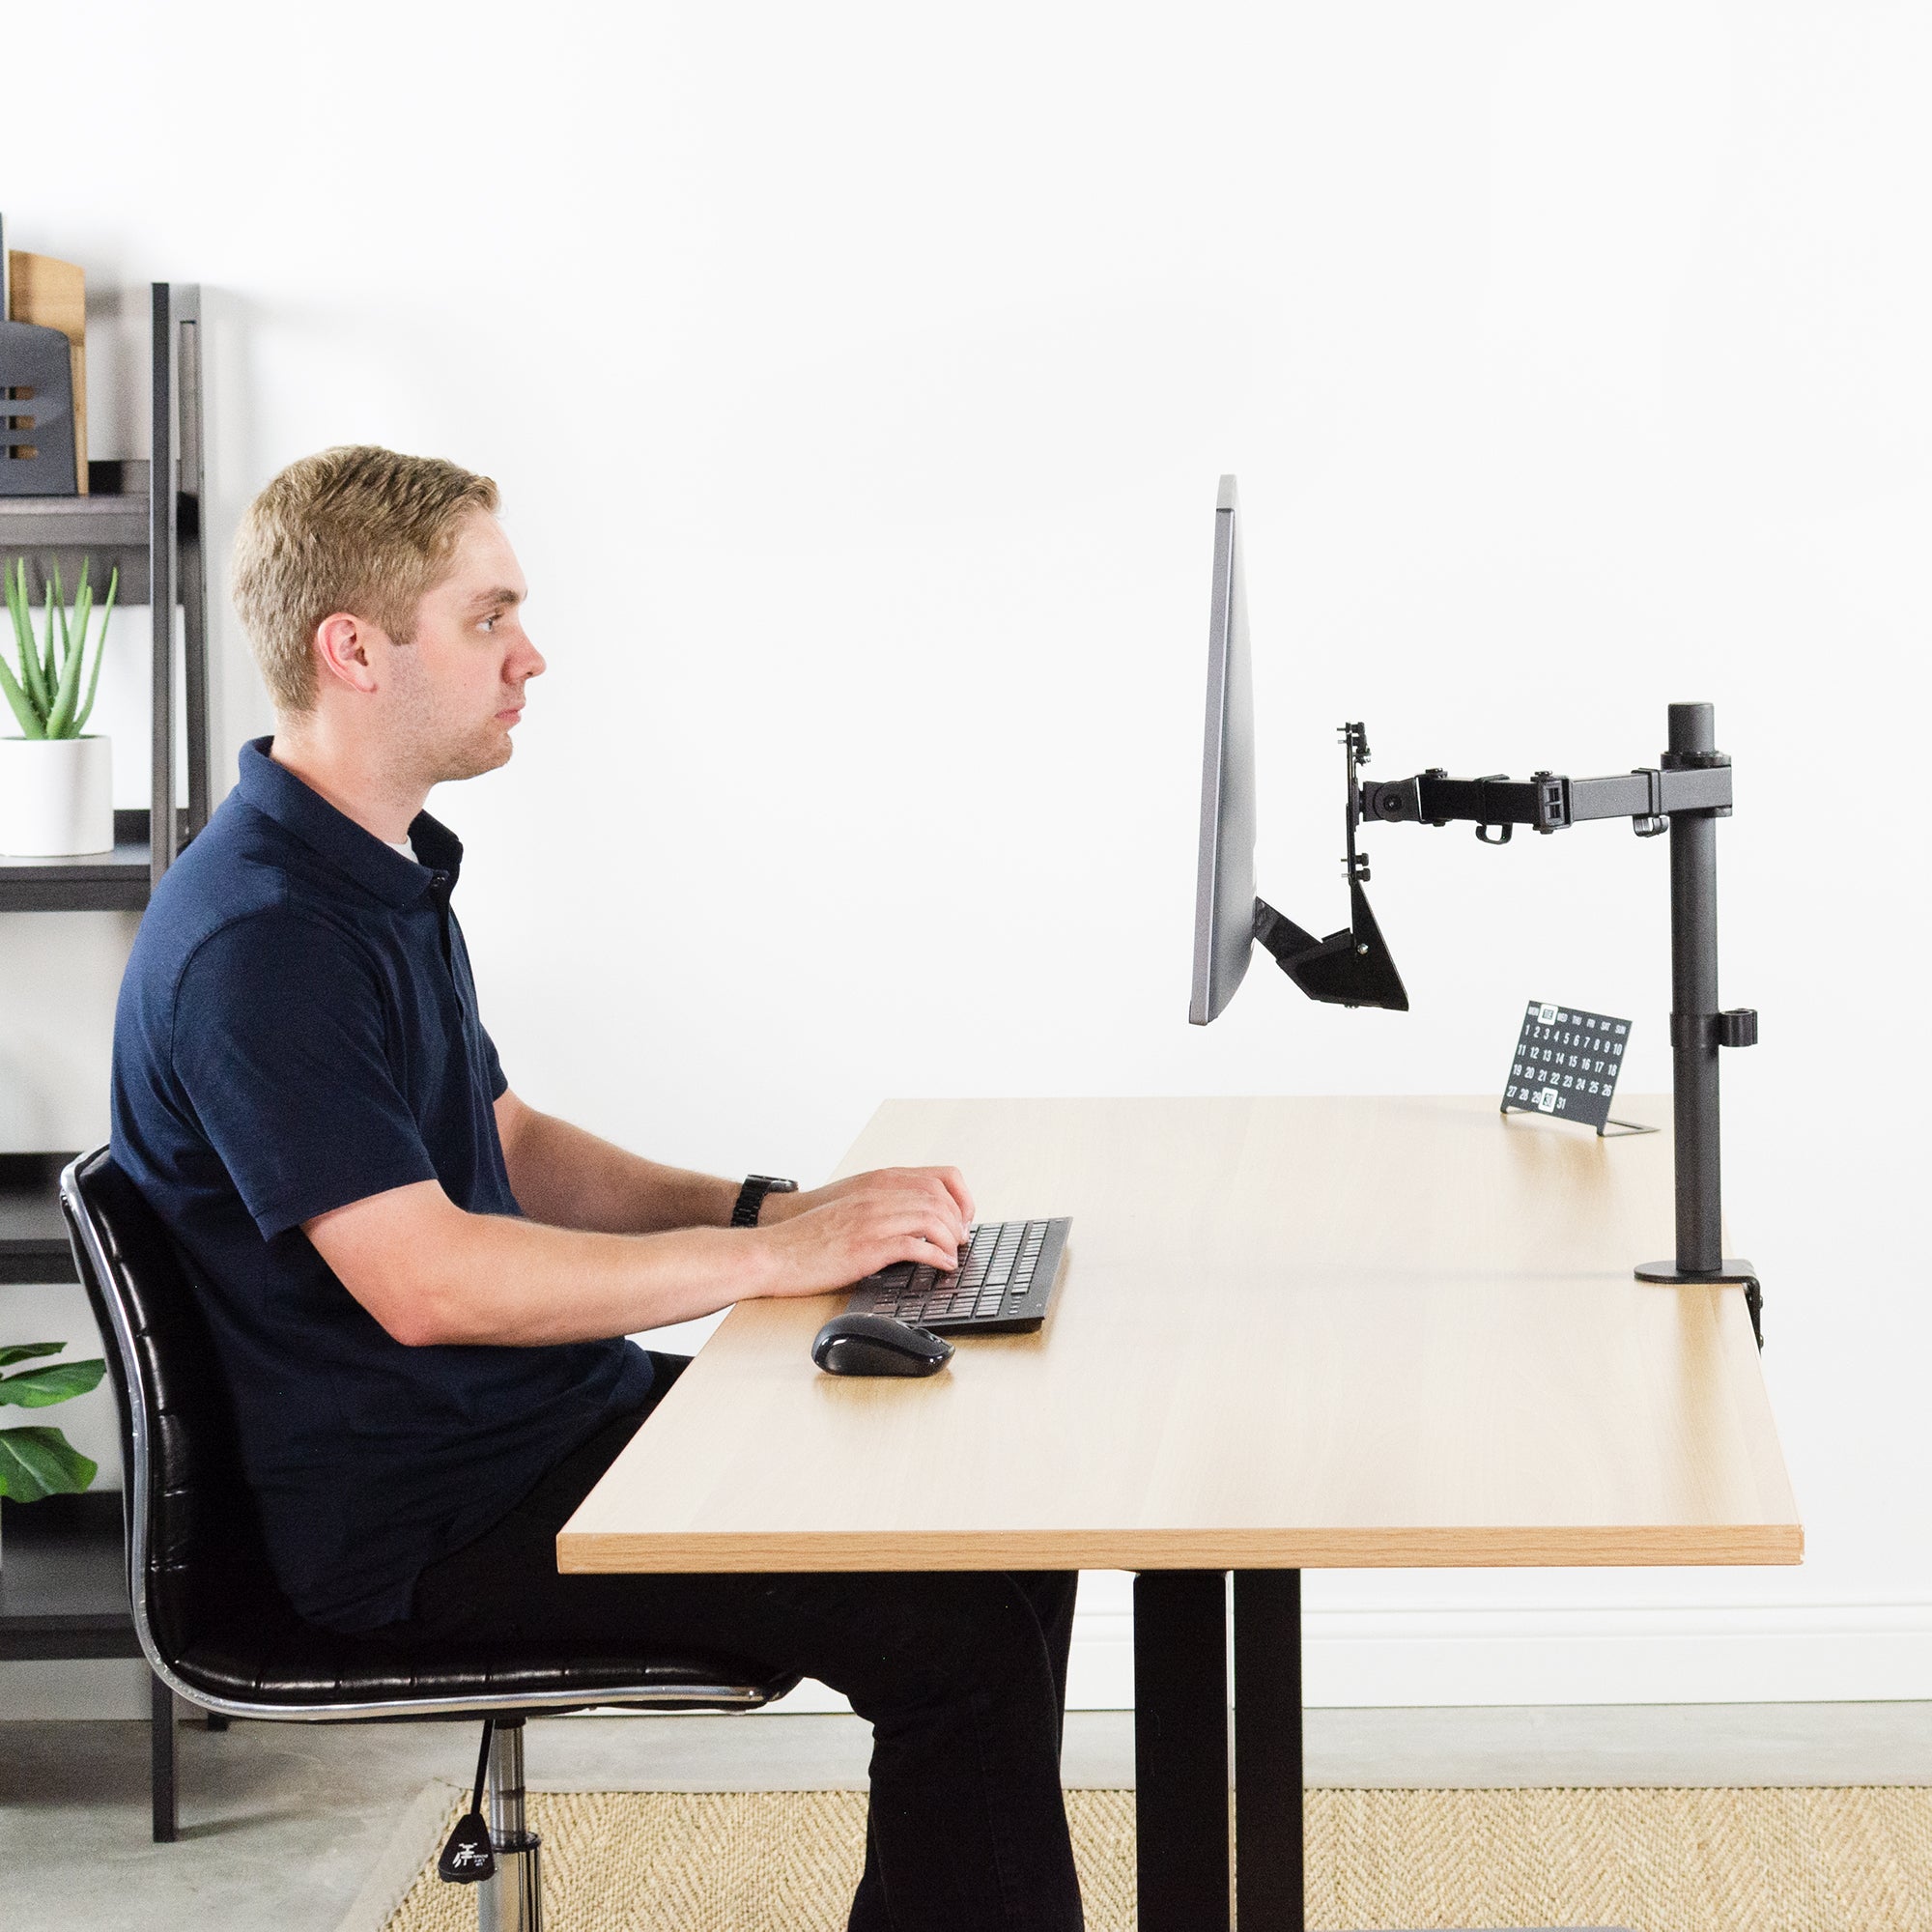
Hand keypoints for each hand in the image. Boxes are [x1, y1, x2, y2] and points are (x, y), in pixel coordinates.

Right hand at [753, 1166, 974, 1297]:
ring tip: (953, 1254)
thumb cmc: (808, 1236)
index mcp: (877, 1182)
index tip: (964, 1217)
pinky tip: (942, 1266)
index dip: (960, 1197)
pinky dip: (937, 1257)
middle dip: (959, 1221)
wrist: (774, 1252)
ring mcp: (874, 1219)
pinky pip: (917, 1247)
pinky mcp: (869, 1247)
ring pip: (934, 1219)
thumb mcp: (849, 1206)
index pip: (938, 1176)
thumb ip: (880, 1204)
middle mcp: (878, 1195)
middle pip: (941, 1198)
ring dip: (951, 1240)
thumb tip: (914, 1217)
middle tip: (960, 1240)